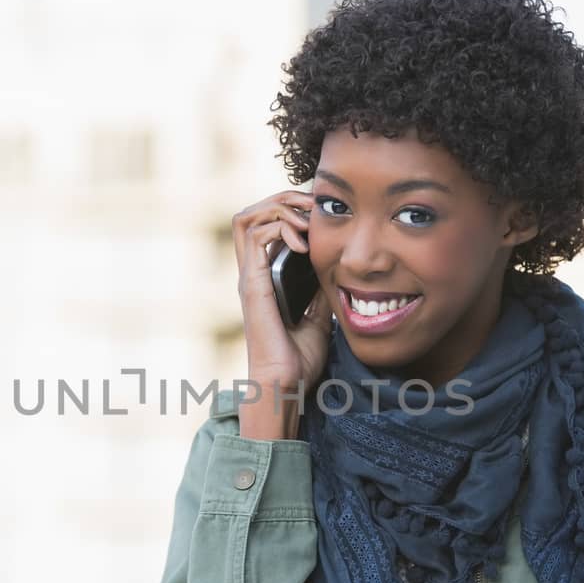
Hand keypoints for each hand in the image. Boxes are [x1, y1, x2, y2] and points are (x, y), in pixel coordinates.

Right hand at [230, 189, 332, 438]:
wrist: (286, 384)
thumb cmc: (300, 358)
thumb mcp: (319, 314)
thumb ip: (320, 289)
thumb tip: (337, 268)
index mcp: (265, 277)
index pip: (264, 225)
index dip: (288, 209)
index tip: (318, 212)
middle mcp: (252, 272)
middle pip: (251, 212)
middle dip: (283, 199)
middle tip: (313, 205)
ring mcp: (250, 276)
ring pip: (246, 216)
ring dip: (278, 207)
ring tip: (306, 217)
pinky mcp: (252, 284)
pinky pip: (254, 236)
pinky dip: (279, 228)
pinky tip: (304, 242)